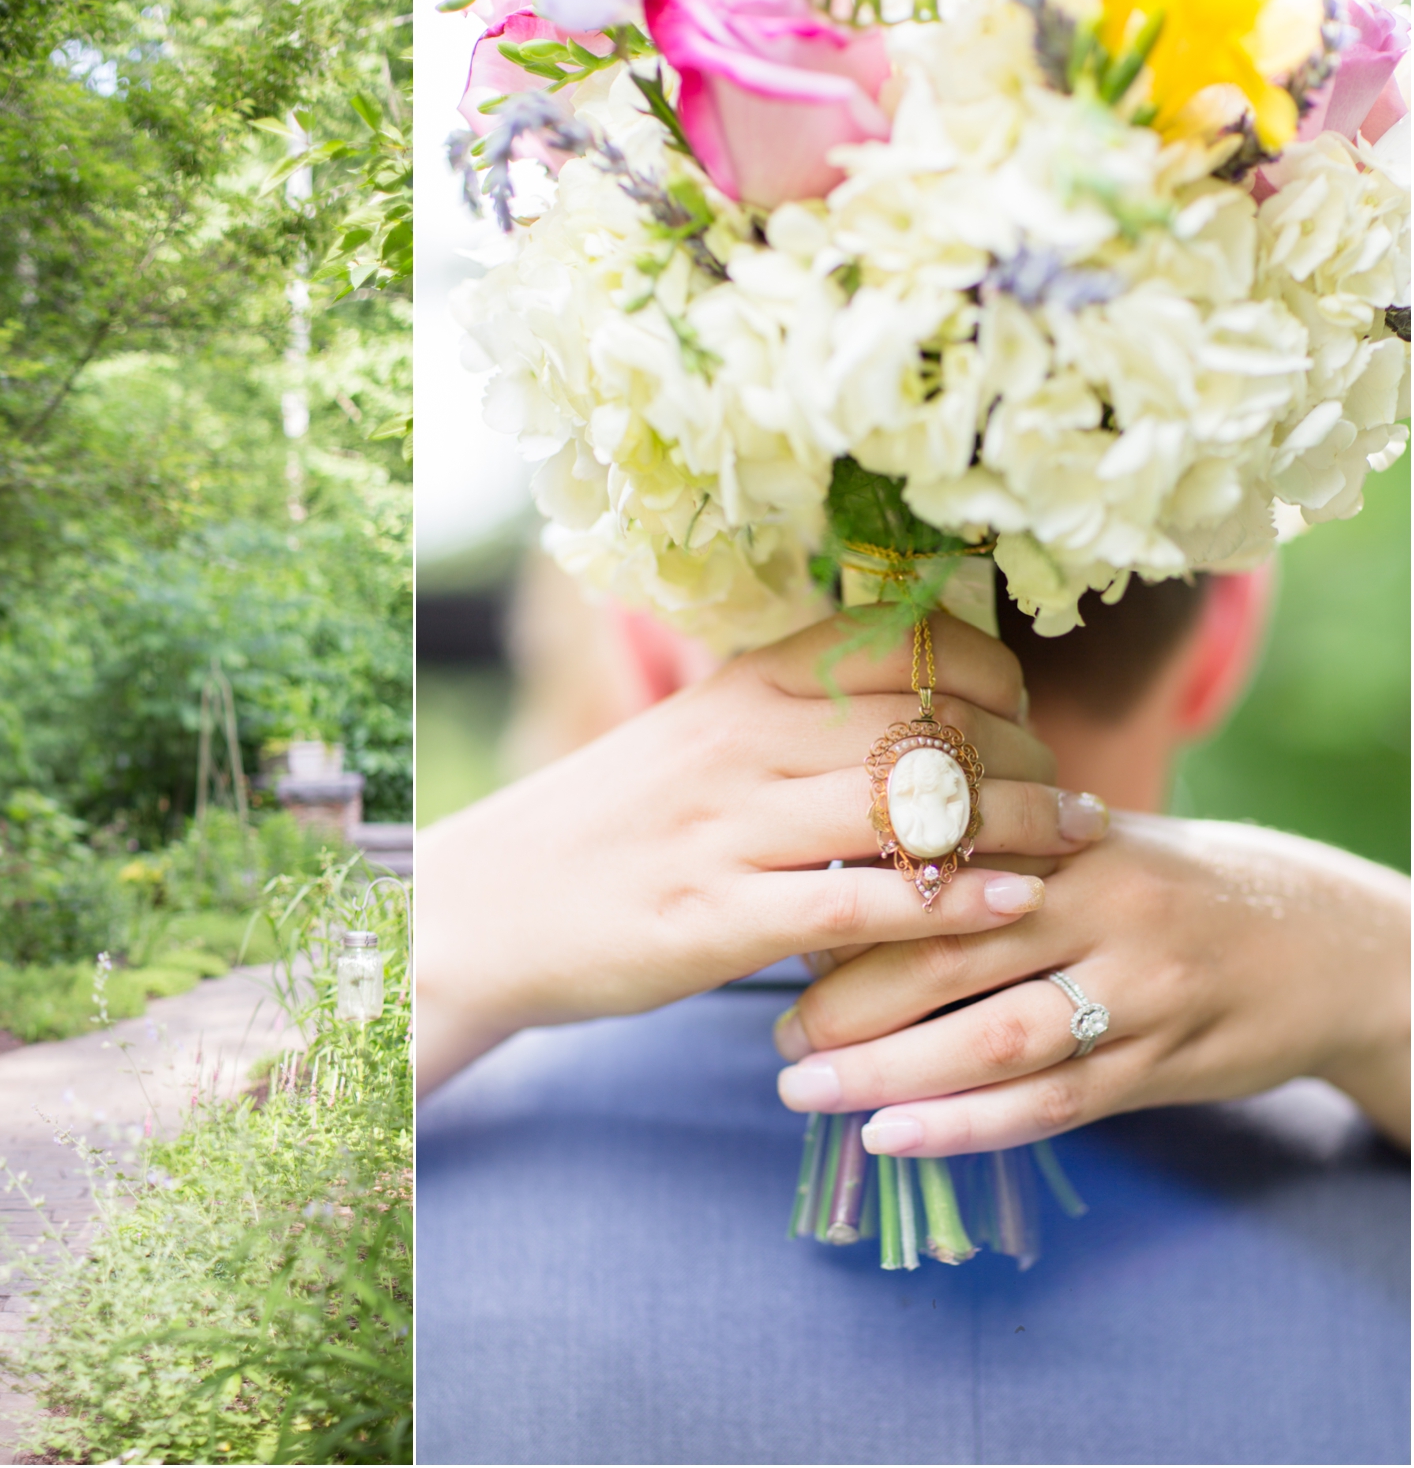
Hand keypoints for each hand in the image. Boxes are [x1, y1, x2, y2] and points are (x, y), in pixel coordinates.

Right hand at [418, 613, 1112, 1092]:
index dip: (984, 672)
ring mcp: (726, 830)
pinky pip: (859, 903)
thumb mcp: (692, 744)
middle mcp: (739, 743)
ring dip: (1017, 825)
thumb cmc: (607, 829)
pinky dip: (950, 904)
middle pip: (926, 722)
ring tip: (1076, 843)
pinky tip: (1009, 908)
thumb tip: (907, 703)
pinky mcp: (716, 919)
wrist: (487, 910)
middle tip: (1072, 795)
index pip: (896, 643)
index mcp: (736, 687)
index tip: (1019, 712)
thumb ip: (786, 718)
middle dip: (1026, 754)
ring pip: (909, 807)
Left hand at [775, 814, 1411, 1149]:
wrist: (1319, 939)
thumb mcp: (1084, 841)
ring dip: (889, 1073)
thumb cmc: (1162, 884)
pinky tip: (891, 1135)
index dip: (847, 908)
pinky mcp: (1163, 1066)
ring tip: (808, 1092)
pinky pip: (1051, 1104)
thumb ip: (983, 852)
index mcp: (1063, 839)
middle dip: (847, 1004)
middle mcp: (1101, 908)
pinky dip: (965, 1126)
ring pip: (995, 1040)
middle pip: (949, 958)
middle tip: (779, 1039)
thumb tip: (838, 872)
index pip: (934, 871)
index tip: (774, 933)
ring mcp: (1138, 991)